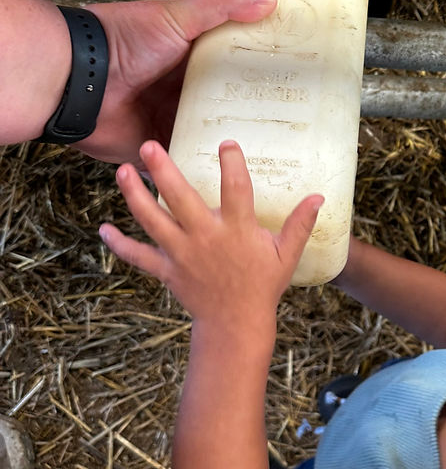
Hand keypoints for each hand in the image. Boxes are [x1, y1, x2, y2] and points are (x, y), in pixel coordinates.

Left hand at [79, 0, 277, 164]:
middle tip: (293, 122)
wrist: (77, 83)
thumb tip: (267, 1)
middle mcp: (182, 89)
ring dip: (232, 144)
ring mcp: (170, 120)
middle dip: (254, 113)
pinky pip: (186, 162)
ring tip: (272, 154)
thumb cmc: (121, 43)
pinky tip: (232, 176)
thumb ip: (220, 6)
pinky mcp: (157, 149)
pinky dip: (203, 170)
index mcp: (188, 56)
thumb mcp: (176, 17)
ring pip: (210, 136)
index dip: (261, 67)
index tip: (295, 75)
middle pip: (227, 103)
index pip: (233, 61)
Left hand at [99, 140, 322, 325]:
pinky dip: (120, 244)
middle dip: (164, 171)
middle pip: (180, 199)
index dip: (232, 165)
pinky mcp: (167, 270)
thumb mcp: (287, 255)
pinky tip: (102, 229)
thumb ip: (300, 224)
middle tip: (149, 146)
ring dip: (134, 196)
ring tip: (122, 172)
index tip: (226, 143)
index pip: (236, 190)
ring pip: (153, 221)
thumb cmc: (263, 286)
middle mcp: (206, 238)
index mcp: (238, 231)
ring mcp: (183, 254)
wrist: (236, 325)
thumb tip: (319, 196)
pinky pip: (139, 256)